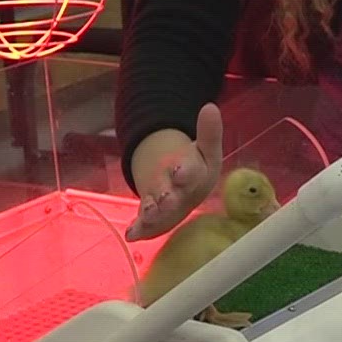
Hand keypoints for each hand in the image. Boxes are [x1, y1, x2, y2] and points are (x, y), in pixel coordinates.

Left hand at [126, 103, 223, 240]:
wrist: (186, 190)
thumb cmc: (196, 169)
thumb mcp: (205, 148)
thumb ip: (208, 131)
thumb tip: (210, 107)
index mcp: (197, 176)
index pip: (193, 174)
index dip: (186, 173)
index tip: (179, 171)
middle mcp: (183, 195)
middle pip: (176, 197)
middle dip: (169, 199)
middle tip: (164, 199)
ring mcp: (167, 209)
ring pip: (160, 212)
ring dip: (153, 214)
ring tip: (145, 215)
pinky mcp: (154, 218)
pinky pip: (147, 225)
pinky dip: (140, 230)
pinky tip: (131, 234)